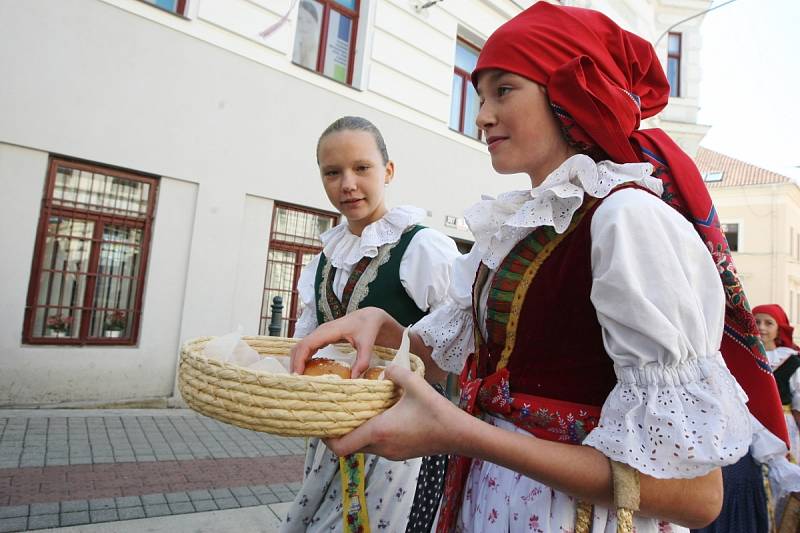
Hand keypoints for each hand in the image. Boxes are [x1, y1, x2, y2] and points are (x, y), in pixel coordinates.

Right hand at [290, 307, 397, 377]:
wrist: (370, 316)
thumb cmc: (368, 327)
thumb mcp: (367, 344)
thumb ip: (362, 361)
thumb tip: (354, 378)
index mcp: (329, 331)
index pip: (307, 344)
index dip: (299, 359)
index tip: (297, 374)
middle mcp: (321, 331)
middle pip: (300, 346)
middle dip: (295, 362)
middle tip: (295, 381)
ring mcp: (321, 333)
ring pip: (302, 346)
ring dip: (297, 360)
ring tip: (299, 378)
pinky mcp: (323, 337)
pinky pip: (308, 347)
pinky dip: (304, 358)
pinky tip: (306, 370)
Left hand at [323, 364, 465, 458]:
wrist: (460, 435)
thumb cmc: (437, 412)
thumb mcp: (415, 384)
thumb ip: (395, 372)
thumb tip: (384, 368)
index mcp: (378, 432)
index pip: (341, 446)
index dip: (326, 438)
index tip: (320, 424)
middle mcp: (381, 447)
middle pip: (349, 446)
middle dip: (340, 432)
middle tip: (336, 412)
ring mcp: (392, 453)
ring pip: (364, 446)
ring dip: (357, 432)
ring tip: (357, 411)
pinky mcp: (401, 453)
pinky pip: (377, 446)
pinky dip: (371, 434)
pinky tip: (379, 416)